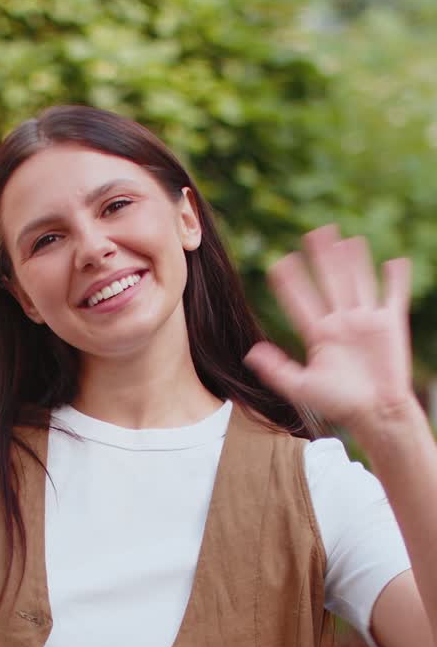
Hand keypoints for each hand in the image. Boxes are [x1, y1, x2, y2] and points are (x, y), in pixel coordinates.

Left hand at [244, 225, 414, 441]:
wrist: (375, 414)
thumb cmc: (339, 404)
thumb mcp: (301, 387)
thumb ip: (277, 369)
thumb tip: (250, 353)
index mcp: (319, 335)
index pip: (302, 301)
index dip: (291, 283)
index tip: (278, 263)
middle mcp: (341, 323)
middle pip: (330, 282)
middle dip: (322, 258)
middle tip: (313, 233)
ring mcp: (366, 321)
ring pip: (358, 282)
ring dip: (353, 261)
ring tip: (346, 239)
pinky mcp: (390, 324)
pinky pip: (393, 295)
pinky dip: (396, 278)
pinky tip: (394, 260)